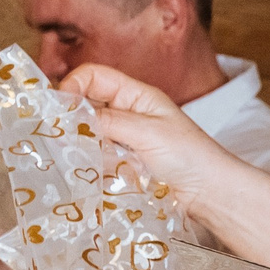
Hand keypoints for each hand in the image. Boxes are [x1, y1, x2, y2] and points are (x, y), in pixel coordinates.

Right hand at [57, 63, 239, 200]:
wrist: (210, 192)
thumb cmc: (190, 156)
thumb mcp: (148, 132)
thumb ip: (108, 121)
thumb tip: (69, 116)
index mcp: (136, 95)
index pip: (93, 76)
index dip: (73, 85)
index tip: (60, 109)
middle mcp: (126, 113)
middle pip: (84, 104)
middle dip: (70, 117)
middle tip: (61, 135)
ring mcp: (122, 139)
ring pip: (85, 132)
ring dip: (78, 142)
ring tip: (76, 155)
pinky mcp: (120, 163)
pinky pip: (94, 156)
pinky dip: (87, 161)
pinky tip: (87, 170)